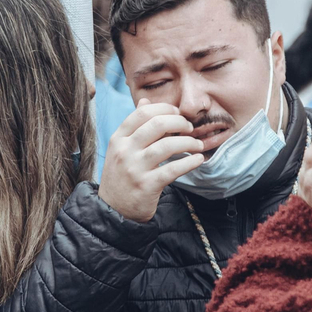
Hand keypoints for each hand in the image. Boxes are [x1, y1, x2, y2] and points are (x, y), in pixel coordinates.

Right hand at [98, 102, 204, 221]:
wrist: (113, 210)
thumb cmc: (121, 176)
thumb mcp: (120, 149)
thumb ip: (134, 126)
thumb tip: (145, 100)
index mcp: (118, 138)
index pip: (142, 112)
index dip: (164, 109)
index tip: (177, 113)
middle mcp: (124, 151)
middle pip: (157, 124)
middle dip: (179, 122)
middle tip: (190, 128)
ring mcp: (134, 168)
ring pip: (167, 145)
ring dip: (188, 142)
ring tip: (197, 144)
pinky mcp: (146, 186)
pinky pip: (173, 169)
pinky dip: (189, 162)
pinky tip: (198, 160)